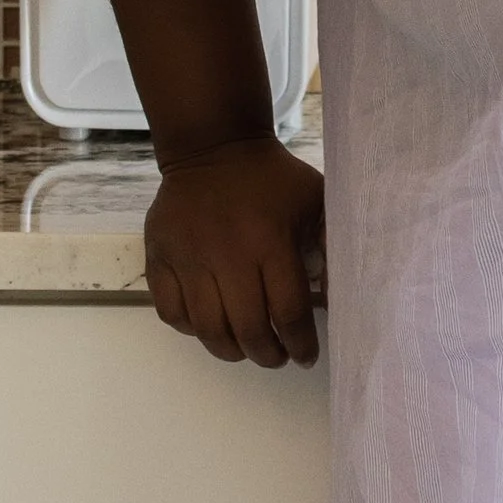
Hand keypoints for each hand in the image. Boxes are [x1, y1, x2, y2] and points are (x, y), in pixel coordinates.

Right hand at [142, 134, 325, 368]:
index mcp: (270, 241)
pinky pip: (171, 312)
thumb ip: (332, 243)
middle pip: (247, 329)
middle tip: (276, 356)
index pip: (288, 312)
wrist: (214, 146)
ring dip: (230, 350)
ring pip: (206, 328)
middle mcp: (226, 254)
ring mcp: (187, 257)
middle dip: (266, 355)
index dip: (300, 344)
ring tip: (245, 348)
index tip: (306, 355)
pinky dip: (191, 329)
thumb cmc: (272, 180)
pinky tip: (210, 323)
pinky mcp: (159, 256)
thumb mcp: (315, 200)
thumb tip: (343, 294)